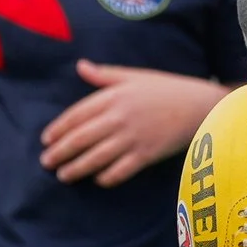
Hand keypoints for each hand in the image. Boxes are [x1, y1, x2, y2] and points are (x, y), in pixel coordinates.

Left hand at [41, 63, 230, 186]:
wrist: (200, 104)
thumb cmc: (166, 88)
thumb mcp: (134, 76)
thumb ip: (104, 75)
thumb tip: (80, 66)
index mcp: (114, 96)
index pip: (77, 115)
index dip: (58, 128)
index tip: (46, 139)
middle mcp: (120, 117)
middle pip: (82, 138)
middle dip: (60, 152)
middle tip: (45, 162)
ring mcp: (133, 137)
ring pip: (96, 157)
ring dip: (77, 169)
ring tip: (63, 176)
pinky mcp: (147, 154)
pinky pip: (121, 170)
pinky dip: (106, 178)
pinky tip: (98, 180)